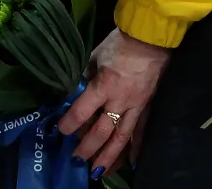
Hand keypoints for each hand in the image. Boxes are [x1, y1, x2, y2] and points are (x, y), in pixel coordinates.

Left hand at [57, 27, 170, 174]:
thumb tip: (73, 91)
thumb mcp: (94, 56)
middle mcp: (120, 100)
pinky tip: (132, 163)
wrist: (150, 40)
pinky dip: (137, 149)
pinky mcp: (148, 108)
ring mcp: (137, 107)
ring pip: (122, 137)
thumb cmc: (118, 45)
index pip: (82, 110)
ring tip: (99, 171)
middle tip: (76, 160)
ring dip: (110, 156)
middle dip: (88, 147)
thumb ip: (84, 76)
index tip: (61, 132)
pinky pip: (142, 132)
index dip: (70, 123)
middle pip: (102, 131)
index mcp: (104, 85)